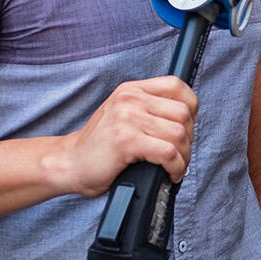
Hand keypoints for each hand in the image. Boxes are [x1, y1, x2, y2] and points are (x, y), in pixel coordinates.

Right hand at [55, 76, 197, 197]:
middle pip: (182, 113)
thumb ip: (149, 109)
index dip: (190, 107)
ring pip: (178, 134)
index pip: (176, 85)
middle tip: (180, 153)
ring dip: (184, 156)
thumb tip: (188, 118)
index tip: (189, 125)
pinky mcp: (127, 141)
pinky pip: (168, 153)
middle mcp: (129, 99)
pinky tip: (170, 174)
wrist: (70, 163)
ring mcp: (127, 118)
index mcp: (131, 90)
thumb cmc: (100, 146)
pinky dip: (176, 167)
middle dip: (188, 138)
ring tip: (175, 166)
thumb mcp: (123, 115)